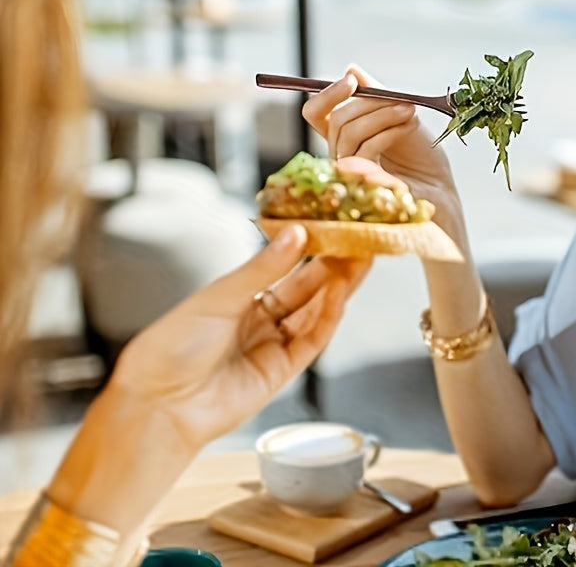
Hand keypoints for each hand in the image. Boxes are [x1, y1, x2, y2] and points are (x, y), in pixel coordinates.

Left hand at [47, 224, 369, 534]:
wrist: (158, 404)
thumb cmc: (173, 347)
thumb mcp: (219, 297)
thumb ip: (263, 268)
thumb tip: (296, 234)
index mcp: (240, 296)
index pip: (286, 266)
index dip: (312, 248)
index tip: (334, 226)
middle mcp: (259, 319)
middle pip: (307, 288)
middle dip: (335, 264)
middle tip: (360, 240)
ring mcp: (272, 345)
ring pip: (316, 311)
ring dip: (339, 287)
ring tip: (361, 261)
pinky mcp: (282, 371)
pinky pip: (312, 340)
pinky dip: (328, 317)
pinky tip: (340, 295)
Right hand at [302, 65, 462, 232]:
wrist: (440, 187)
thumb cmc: (420, 155)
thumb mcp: (399, 115)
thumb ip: (376, 95)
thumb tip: (351, 70)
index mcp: (344, 136)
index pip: (316, 113)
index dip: (328, 94)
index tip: (351, 80)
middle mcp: (341, 154)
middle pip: (337, 119)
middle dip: (370, 102)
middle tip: (401, 99)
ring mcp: (350, 171)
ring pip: (348, 132)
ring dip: (382, 114)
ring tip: (410, 110)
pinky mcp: (363, 184)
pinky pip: (365, 149)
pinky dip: (389, 131)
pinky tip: (410, 126)